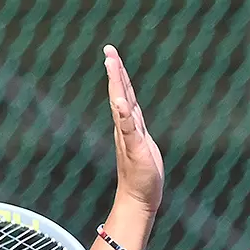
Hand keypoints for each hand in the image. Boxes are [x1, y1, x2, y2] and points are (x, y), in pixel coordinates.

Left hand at [104, 45, 163, 212]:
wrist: (139, 199)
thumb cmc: (140, 178)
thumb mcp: (136, 151)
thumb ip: (127, 126)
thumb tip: (118, 103)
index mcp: (124, 125)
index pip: (119, 92)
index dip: (115, 73)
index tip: (109, 53)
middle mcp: (125, 125)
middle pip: (120, 92)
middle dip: (116, 71)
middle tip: (110, 51)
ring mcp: (132, 132)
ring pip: (125, 101)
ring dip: (121, 83)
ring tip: (117, 67)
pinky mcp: (139, 140)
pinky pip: (133, 115)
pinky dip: (130, 102)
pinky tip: (129, 99)